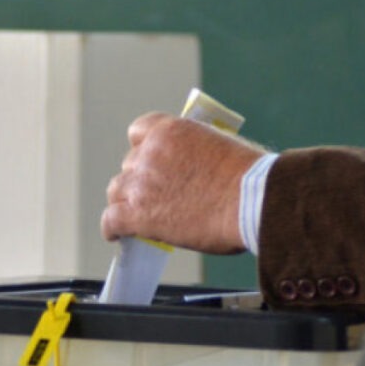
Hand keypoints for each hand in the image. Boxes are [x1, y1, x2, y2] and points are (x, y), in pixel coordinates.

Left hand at [101, 112, 266, 253]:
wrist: (252, 201)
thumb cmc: (250, 179)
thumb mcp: (221, 147)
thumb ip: (196, 153)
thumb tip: (193, 170)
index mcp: (171, 131)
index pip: (139, 131)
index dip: (142, 148)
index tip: (147, 160)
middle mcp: (150, 152)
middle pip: (129, 165)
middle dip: (138, 179)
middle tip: (151, 196)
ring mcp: (141, 183)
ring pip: (117, 191)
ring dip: (124, 201)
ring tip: (132, 215)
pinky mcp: (138, 214)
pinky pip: (111, 220)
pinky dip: (112, 228)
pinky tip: (115, 234)